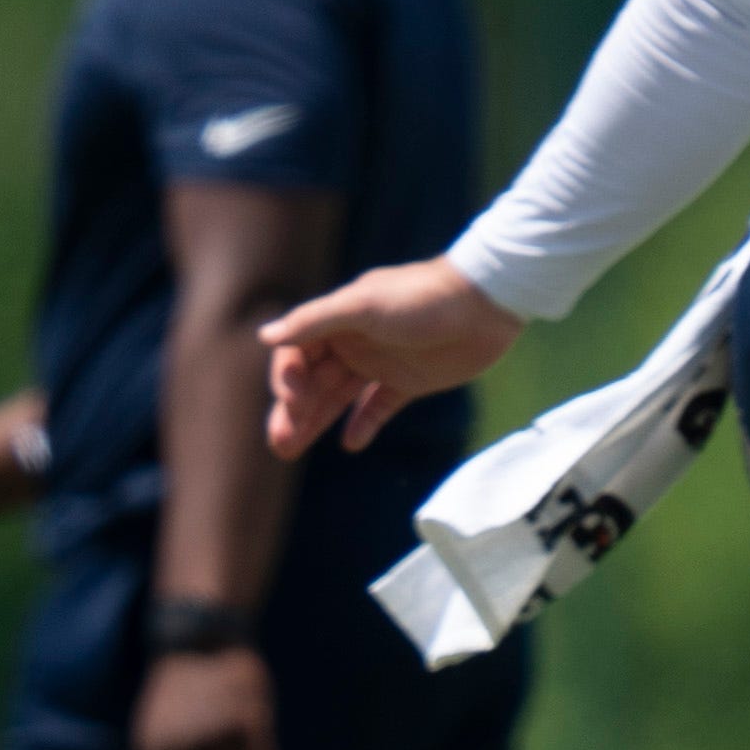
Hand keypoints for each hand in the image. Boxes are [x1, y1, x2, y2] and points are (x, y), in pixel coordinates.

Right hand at [262, 257, 521, 457]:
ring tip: (290, 451)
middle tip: (279, 445)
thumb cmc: (422, 298)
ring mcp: (380, 363)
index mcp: (338, 320)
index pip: (297, 354)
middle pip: (312, 382)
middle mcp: (354, 342)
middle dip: (292, 412)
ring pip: (338, 398)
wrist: (486, 305)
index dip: (287, 379)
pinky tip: (350, 445)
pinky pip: (377, 407)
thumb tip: (264, 336)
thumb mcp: (363, 306)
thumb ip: (314, 321)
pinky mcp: (408, 382)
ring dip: (316, 422)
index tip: (292, 401)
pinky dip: (363, 425)